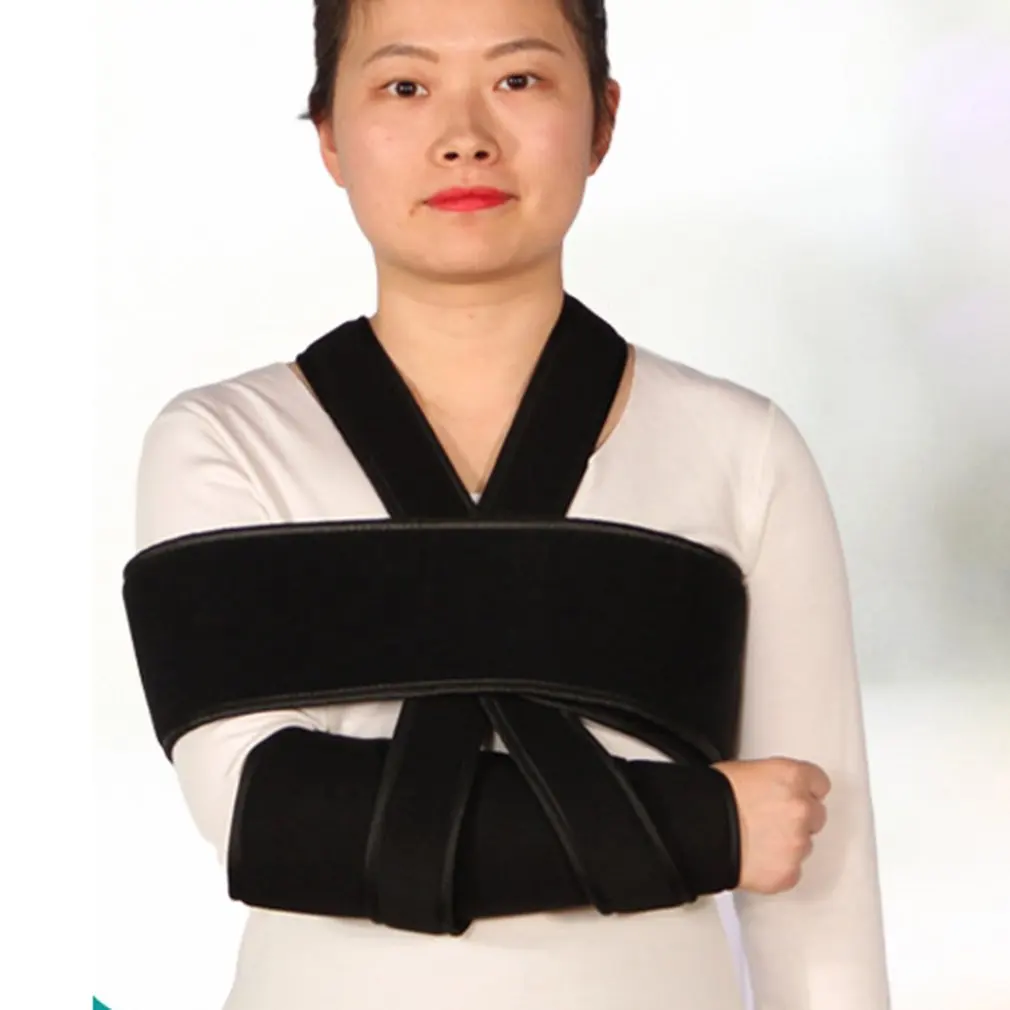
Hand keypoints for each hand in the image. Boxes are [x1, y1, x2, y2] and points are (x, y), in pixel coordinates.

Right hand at [711, 757, 830, 894]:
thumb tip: (776, 791)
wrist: (696, 831)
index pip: (820, 782)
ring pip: (804, 844)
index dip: (804, 789)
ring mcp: (798, 843)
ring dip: (787, 843)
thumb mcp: (745, 771)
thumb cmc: (712, 798)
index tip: (796, 794)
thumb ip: (774, 781)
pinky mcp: (788, 873)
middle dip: (797, 818)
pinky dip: (777, 867)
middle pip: (816, 815)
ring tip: (756, 839)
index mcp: (792, 777)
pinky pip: (792, 870)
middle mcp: (801, 809)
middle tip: (770, 819)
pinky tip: (755, 857)